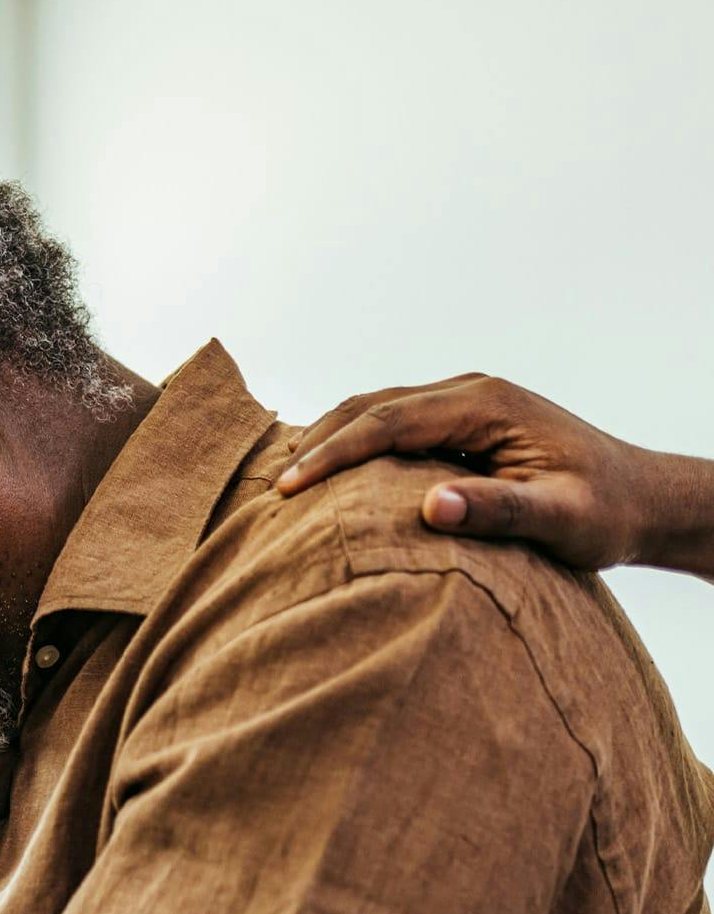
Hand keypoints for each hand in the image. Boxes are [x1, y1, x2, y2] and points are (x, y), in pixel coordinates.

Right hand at [274, 374, 680, 571]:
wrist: (641, 498)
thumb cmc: (604, 514)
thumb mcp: (560, 521)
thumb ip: (498, 511)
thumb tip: (432, 507)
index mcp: (488, 405)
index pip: (389, 420)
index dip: (334, 453)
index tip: (291, 487)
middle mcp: (472, 392)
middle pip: (372, 404)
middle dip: (316, 441)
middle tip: (270, 487)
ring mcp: (465, 402)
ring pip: (377, 409)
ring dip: (328, 438)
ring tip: (285, 479)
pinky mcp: (462, 422)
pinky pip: (392, 424)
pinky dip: (352, 443)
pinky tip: (326, 471)